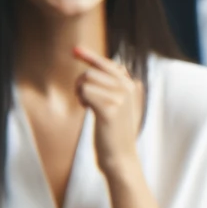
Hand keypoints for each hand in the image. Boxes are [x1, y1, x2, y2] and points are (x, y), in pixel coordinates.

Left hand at [73, 47, 143, 180]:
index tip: (75, 50)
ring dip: (80, 92)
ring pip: (86, 80)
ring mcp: (121, 97)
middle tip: (83, 99)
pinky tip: (87, 108)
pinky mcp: (110, 108)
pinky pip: (85, 91)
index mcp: (131, 85)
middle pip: (92, 71)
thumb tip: (103, 68)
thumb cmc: (115, 133)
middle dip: (81, 83)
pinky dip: (81, 99)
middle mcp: (128, 87)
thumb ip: (115, 87)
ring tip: (87, 105)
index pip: (108, 64)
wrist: (121, 157)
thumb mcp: (120, 106)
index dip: (90, 56)